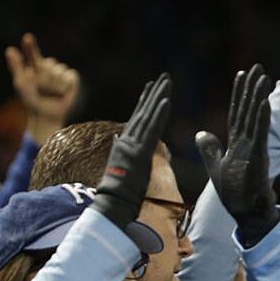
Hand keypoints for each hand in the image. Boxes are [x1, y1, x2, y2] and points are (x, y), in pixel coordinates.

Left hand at [5, 33, 80, 144]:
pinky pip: (71, 76)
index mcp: (34, 66)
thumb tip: (9, 49)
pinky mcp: (72, 79)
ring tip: (52, 92)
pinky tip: (63, 92)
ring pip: (60, 71)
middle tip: (42, 89)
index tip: (27, 38)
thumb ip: (16, 66)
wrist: (47, 114)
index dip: (31, 46)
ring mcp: (60, 72)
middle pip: (50, 65)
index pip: (33, 53)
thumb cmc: (31, 100)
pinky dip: (67, 85)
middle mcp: (48, 67)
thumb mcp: (21, 83)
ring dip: (56, 84)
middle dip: (46, 78)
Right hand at [92, 73, 171, 229]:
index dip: (145, 102)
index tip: (152, 87)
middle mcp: (128, 140)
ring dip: (159, 98)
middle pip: (144, 112)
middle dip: (155, 93)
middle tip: (164, 77)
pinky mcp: (140, 151)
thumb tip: (118, 139)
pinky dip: (159, 114)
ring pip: (149, 116)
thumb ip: (120, 151)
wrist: (112, 203)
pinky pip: (152, 129)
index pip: (139, 119)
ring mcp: (133, 145)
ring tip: (166, 81)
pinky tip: (166, 100)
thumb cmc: (118, 193)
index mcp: (126, 144)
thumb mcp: (122, 168)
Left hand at [196, 64, 278, 245]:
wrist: (247, 214)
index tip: (241, 75)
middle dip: (252, 88)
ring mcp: (255, 150)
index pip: (237, 113)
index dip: (238, 94)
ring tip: (263, 78)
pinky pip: (260, 135)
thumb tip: (201, 133)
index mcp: (237, 144)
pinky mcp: (258, 159)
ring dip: (259, 97)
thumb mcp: (216, 166)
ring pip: (256, 119)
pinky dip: (261, 118)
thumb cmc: (235, 194)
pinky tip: (263, 102)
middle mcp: (248, 144)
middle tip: (258, 67)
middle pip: (248, 110)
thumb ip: (210, 149)